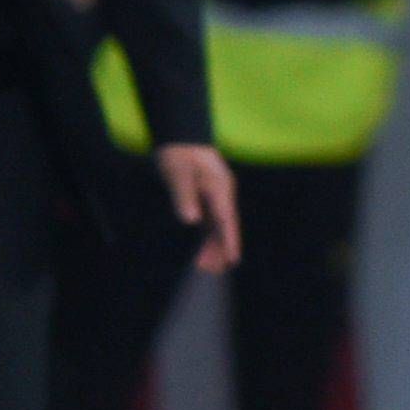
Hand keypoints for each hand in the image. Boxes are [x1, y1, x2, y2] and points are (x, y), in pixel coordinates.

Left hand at [158, 144, 242, 272]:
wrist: (180, 138)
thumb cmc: (178, 155)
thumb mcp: (178, 174)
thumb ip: (184, 196)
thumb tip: (191, 220)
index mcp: (219, 188)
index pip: (226, 219)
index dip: (229, 240)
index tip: (232, 258)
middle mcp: (222, 194)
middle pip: (224, 226)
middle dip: (220, 248)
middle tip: (213, 271)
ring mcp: (216, 197)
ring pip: (218, 226)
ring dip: (213, 245)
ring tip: (208, 267)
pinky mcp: (207, 198)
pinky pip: (211, 221)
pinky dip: (208, 237)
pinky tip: (204, 251)